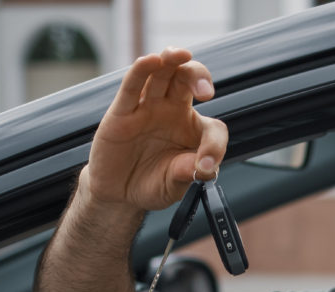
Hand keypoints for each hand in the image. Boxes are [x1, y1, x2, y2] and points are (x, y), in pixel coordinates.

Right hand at [83, 47, 227, 210]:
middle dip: (199, 76)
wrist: (119, 194)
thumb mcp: (175, 185)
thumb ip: (188, 173)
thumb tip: (203, 167)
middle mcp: (172, 111)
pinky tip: (151, 61)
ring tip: (181, 55)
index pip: (213, 127)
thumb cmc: (152, 184)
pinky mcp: (122, 112)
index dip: (214, 145)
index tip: (207, 165)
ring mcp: (147, 108)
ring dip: (172, 60)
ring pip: (162, 74)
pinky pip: (133, 86)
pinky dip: (141, 71)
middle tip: (205, 92)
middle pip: (187, 80)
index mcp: (193, 129)